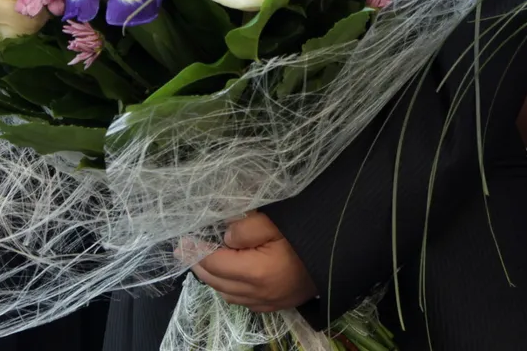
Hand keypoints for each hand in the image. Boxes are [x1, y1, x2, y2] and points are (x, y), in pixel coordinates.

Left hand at [192, 211, 317, 310]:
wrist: (343, 252)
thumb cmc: (310, 234)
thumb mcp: (277, 221)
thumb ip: (246, 227)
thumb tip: (225, 236)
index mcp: (256, 271)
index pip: (214, 263)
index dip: (195, 251)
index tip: (183, 240)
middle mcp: (258, 293)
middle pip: (216, 282)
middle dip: (199, 265)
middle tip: (187, 249)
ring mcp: (267, 302)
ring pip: (227, 295)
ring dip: (213, 278)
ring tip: (205, 260)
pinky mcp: (276, 304)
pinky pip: (242, 301)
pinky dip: (230, 289)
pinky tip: (230, 276)